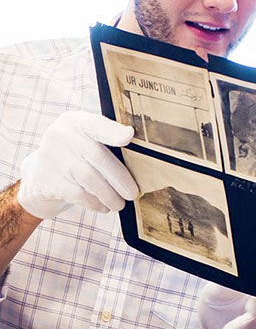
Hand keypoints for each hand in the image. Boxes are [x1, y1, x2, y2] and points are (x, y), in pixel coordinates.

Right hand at [17, 112, 137, 218]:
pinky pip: (78, 194)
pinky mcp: (48, 180)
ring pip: (89, 178)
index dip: (113, 131)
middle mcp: (61, 135)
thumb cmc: (75, 153)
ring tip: (120, 203)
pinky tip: (104, 206)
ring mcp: (52, 157)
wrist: (39, 172)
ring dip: (109, 194)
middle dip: (120, 178)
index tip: (129, 136)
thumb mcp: (86, 138)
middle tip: (133, 193)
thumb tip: (142, 153)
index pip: (95, 124)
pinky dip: (95, 202)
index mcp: (75, 121)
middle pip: (98, 156)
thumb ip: (108, 139)